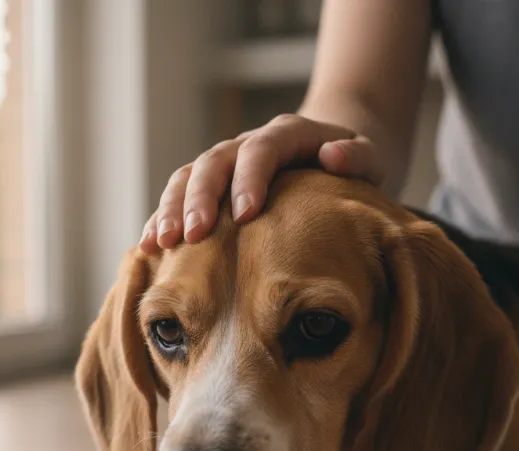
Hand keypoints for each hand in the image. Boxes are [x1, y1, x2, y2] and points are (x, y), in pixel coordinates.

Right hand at [139, 114, 383, 253]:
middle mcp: (246, 146)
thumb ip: (357, 155)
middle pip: (213, 162)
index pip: (260, 150)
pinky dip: (161, 220)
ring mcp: (224, 166)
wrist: (331, 155)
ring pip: (188, 177)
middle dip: (199, 199)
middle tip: (193, 236)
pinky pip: (178, 199)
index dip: (249, 180)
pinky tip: (149, 248)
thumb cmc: (351, 164)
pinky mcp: (210, 189)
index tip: (245, 215)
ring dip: (171, 210)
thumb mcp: (370, 156)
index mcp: (285, 134)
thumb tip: (332, 155)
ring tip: (162, 243)